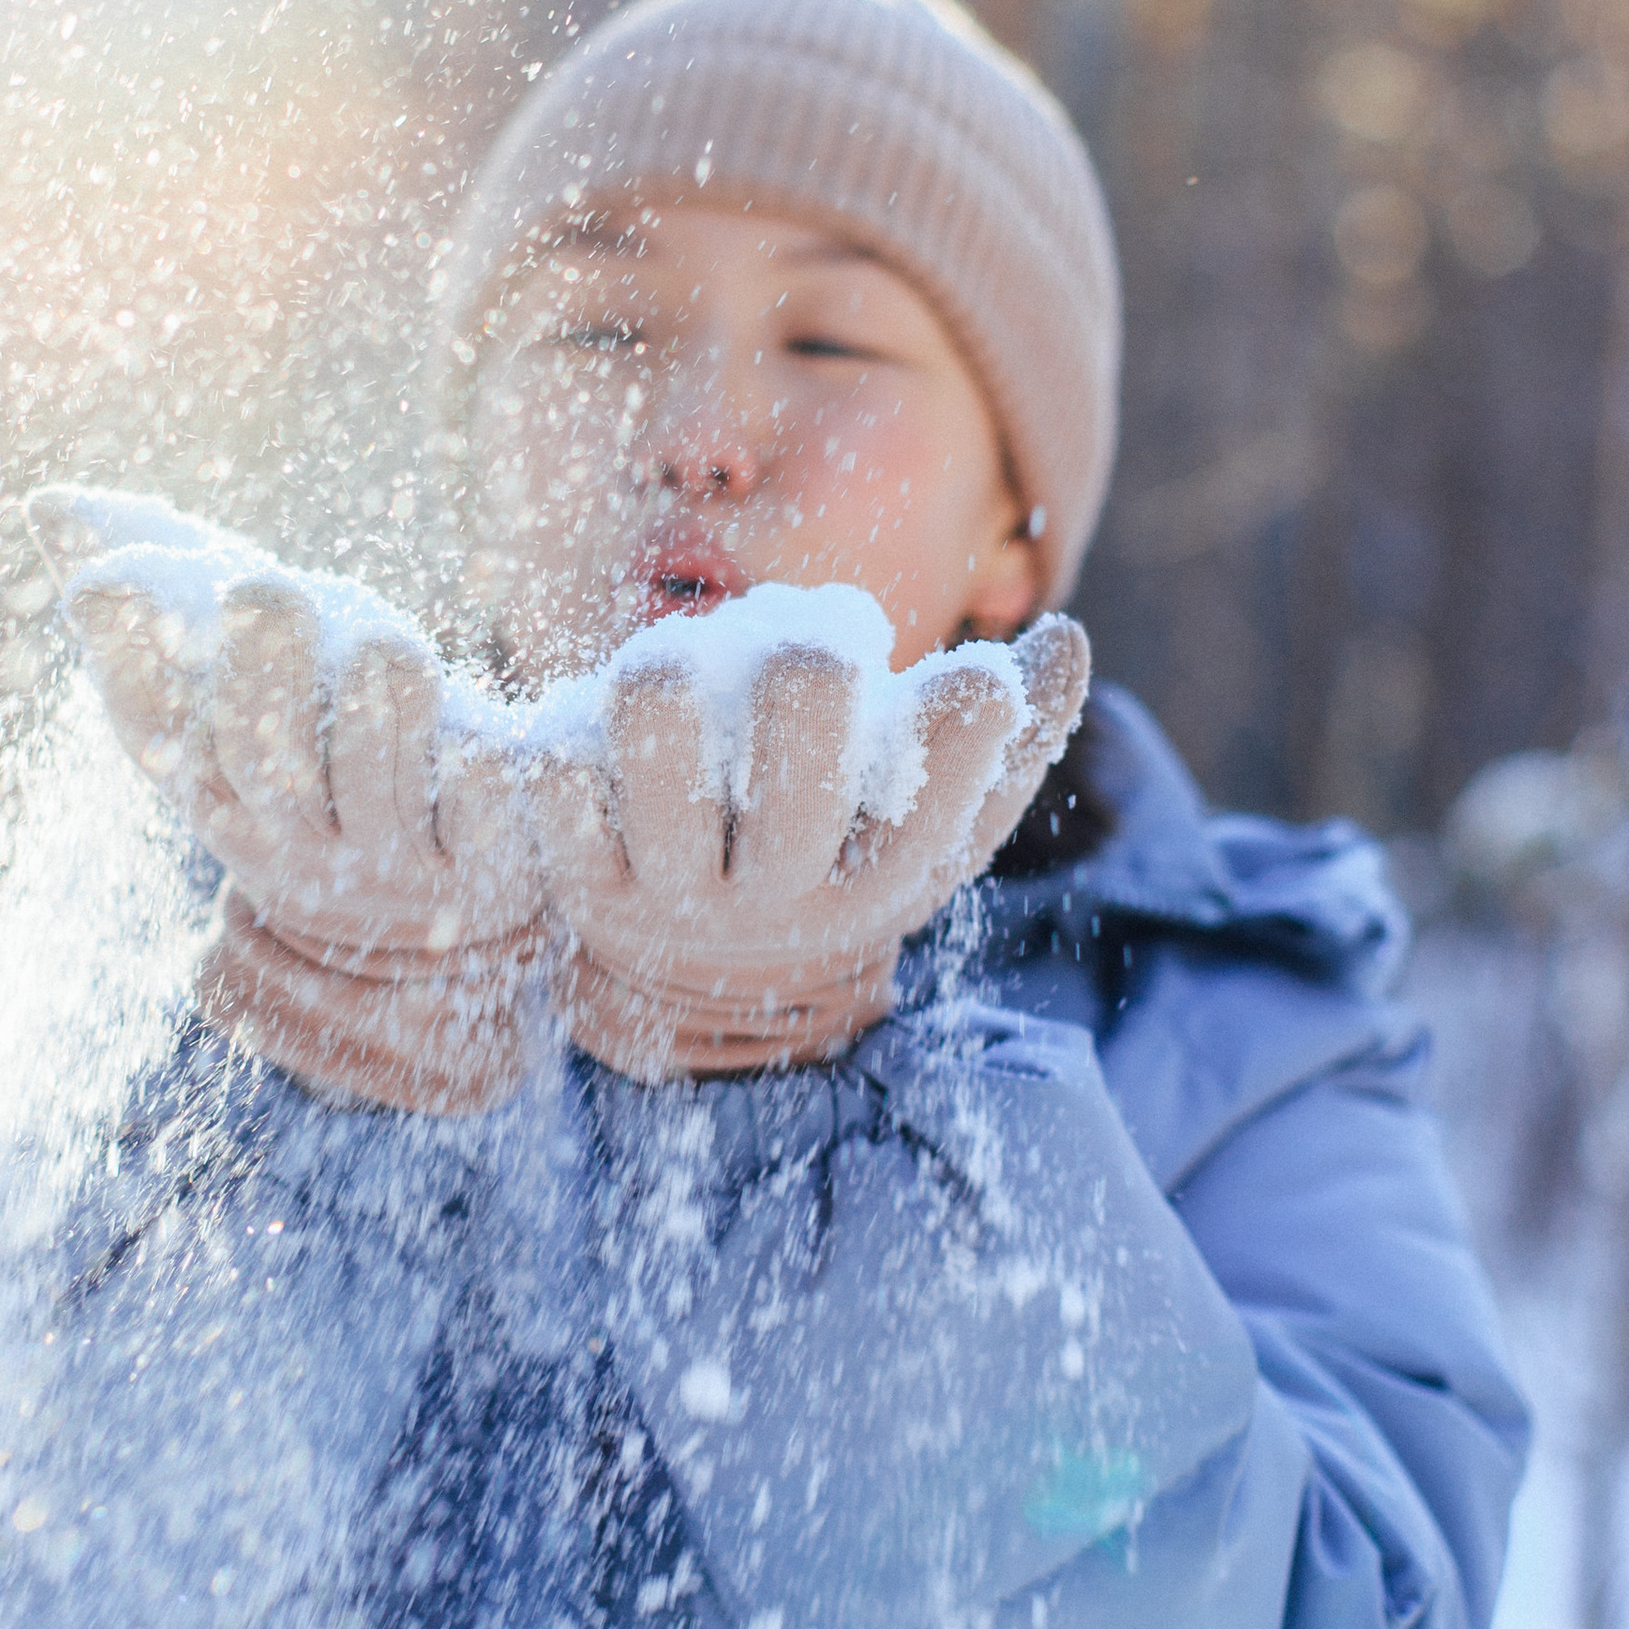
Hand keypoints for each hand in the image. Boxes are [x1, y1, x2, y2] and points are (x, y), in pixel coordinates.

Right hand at [27, 495, 543, 1113]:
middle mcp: (284, 842)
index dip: (129, 659)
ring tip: (384, 648)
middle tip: (268, 587)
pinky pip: (477, 800)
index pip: (151, 726)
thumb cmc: (338, 728)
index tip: (111, 585)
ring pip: (372, 760)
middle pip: (258, 752)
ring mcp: (380, 870)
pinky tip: (477, 746)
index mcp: (216, 786)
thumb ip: (161, 574)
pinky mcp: (475, 877)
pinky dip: (473, 758)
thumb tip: (42, 502)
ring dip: (383, 689)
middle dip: (263, 664)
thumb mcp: (252, 654)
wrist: (466, 876)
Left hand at [526, 613, 1090, 1079]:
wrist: (715, 992)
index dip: (968, 723)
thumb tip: (1068, 637)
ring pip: (662, 767)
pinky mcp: (585, 887)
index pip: (948, 798)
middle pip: (801, 773)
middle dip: (807, 682)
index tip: (968, 674)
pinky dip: (564, 750)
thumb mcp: (935, 824)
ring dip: (667, 688)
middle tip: (804, 649)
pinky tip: (578, 724)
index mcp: (886, 873)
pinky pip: (560, 798)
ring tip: (672, 661)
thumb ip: (1011, 737)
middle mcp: (786, 894)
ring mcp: (678, 894)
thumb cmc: (847, 855)